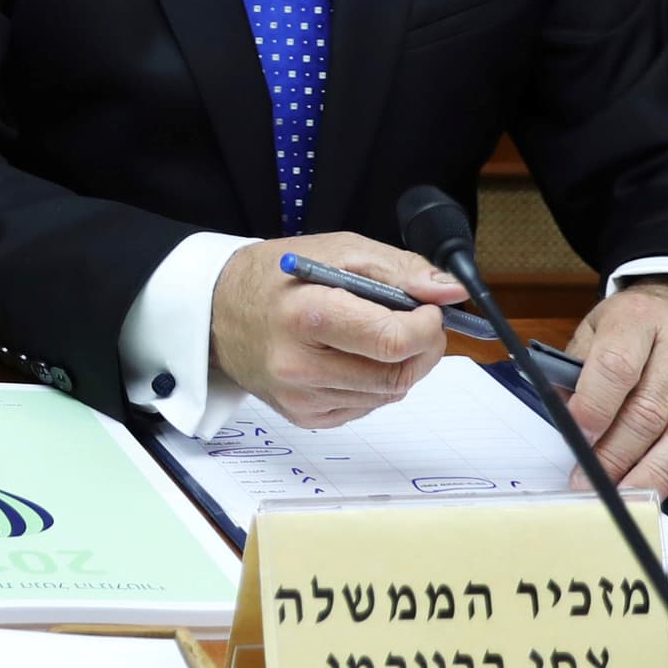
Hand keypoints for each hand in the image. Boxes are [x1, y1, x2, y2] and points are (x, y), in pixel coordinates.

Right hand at [208, 233, 467, 428]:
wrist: (216, 313)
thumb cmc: (275, 276)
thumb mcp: (335, 250)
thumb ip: (398, 269)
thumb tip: (450, 290)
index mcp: (307, 316)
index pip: (392, 341)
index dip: (425, 326)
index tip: (427, 309)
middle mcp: (300, 366)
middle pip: (397, 374)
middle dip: (423, 348)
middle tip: (419, 322)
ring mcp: (301, 398)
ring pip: (388, 394)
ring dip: (401, 365)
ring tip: (381, 335)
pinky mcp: (304, 417)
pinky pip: (367, 406)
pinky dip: (375, 382)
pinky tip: (355, 356)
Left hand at [564, 276, 667, 517]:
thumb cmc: (638, 322)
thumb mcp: (597, 325)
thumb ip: (577, 366)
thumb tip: (563, 415)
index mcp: (640, 318)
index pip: (616, 368)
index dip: (595, 408)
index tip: (577, 440)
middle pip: (652, 409)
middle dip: (619, 454)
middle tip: (594, 484)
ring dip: (661, 472)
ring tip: (636, 500)